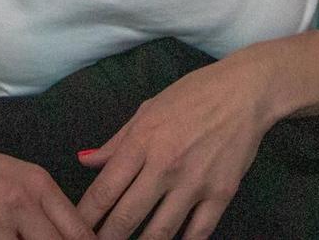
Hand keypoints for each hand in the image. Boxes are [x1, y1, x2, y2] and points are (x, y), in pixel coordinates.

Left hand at [77, 59, 269, 239]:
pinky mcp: (221, 194)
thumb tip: (84, 161)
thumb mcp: (148, 109)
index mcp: (142, 142)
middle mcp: (164, 166)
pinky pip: (198, 232)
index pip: (104, 190)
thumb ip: (116, 141)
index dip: (85, 217)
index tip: (74, 231)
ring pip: (160, 232)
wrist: (245, 91)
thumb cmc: (193, 95)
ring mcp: (194, 182)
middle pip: (126, 217)